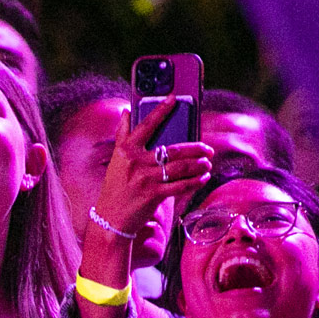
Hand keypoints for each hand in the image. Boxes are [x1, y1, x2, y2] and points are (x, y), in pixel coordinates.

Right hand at [92, 96, 212, 241]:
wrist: (111, 218)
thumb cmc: (115, 187)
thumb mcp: (116, 159)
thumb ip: (122, 135)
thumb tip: (126, 111)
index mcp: (127, 150)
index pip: (146, 125)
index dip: (161, 110)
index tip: (173, 98)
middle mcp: (136, 162)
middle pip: (174, 150)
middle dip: (196, 148)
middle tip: (207, 149)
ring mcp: (146, 179)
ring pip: (181, 167)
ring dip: (199, 165)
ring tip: (207, 163)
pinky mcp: (154, 195)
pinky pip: (181, 185)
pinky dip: (195, 181)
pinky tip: (203, 178)